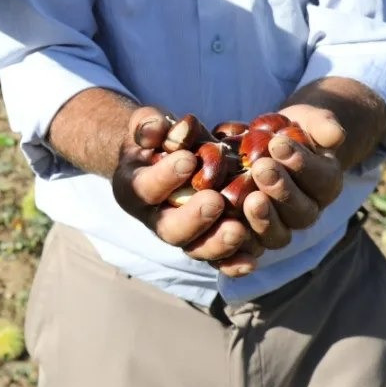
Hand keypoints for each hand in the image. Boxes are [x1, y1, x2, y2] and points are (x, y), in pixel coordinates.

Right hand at [112, 107, 263, 277]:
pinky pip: (219, 259)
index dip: (165, 177)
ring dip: (217, 244)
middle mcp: (154, 219)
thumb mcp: (148, 124)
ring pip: (195, 249)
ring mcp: (182, 234)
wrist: (169, 157)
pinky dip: (234, 262)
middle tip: (215, 201)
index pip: (145, 188)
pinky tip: (251, 259)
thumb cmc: (158, 138)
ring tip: (239, 230)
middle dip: (193, 218)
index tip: (188, 159)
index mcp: (133, 189)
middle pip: (169, 229)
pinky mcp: (206, 242)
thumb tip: (155, 130)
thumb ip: (148, 124)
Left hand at [238, 105, 347, 248]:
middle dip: (281, 190)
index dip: (302, 164)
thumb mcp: (310, 121)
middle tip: (261, 168)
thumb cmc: (292, 131)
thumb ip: (323, 126)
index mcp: (325, 184)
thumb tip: (335, 135)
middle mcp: (307, 210)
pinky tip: (226, 224)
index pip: (321, 179)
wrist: (266, 145)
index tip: (278, 144)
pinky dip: (240, 240)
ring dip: (263, 217)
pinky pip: (250, 246)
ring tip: (248, 197)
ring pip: (277, 234)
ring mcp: (280, 226)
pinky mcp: (253, 234)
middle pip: (300, 211)